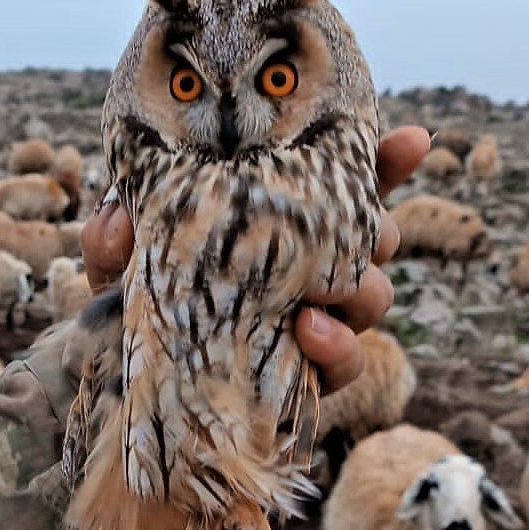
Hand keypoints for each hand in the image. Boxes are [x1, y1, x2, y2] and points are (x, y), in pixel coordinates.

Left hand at [80, 126, 429, 394]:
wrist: (125, 389)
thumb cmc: (131, 304)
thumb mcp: (117, 262)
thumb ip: (114, 236)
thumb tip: (119, 218)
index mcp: (275, 227)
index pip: (338, 188)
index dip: (382, 164)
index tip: (414, 139)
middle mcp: (304, 270)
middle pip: (376, 238)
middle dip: (382, 228)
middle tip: (367, 225)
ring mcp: (313, 323)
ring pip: (373, 296)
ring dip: (362, 286)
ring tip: (326, 289)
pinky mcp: (306, 378)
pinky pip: (345, 362)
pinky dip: (337, 348)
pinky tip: (311, 331)